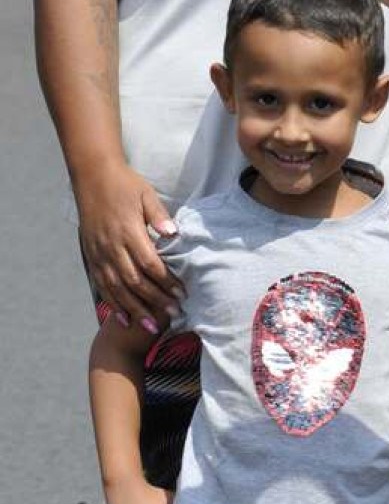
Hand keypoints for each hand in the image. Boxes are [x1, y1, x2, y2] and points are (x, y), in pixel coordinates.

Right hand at [77, 161, 180, 330]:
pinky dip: (114, 304)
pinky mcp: (91, 257)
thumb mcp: (146, 194)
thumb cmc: (124, 184)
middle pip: (135, 281)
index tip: (182, 293)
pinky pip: (102, 286)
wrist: (92, 177)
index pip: (150, 264)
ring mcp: (99, 254)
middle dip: (155, 300)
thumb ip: (159, 216)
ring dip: (135, 309)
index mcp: (128, 231)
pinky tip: (124, 318)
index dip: (166, 281)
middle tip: (174, 314)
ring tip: (152, 326)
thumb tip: (173, 234)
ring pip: (117, 289)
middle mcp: (111, 247)